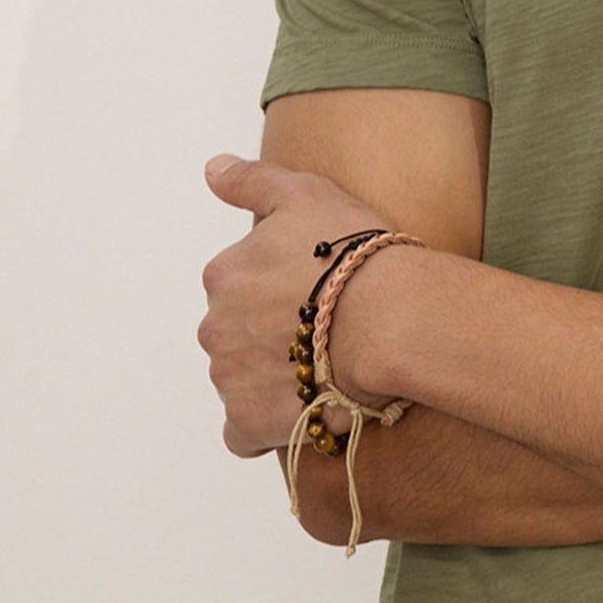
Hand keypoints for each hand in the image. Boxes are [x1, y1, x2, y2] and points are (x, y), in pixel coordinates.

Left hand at [197, 154, 390, 456]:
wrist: (390, 321)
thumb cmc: (356, 255)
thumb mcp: (306, 194)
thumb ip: (251, 182)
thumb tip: (212, 168)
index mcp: (223, 274)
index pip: (238, 287)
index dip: (279, 292)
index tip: (317, 294)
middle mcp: (214, 327)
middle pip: (235, 335)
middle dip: (270, 336)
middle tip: (324, 334)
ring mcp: (228, 378)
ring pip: (241, 380)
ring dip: (272, 378)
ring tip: (325, 371)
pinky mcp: (248, 422)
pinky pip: (243, 433)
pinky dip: (265, 426)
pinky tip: (302, 411)